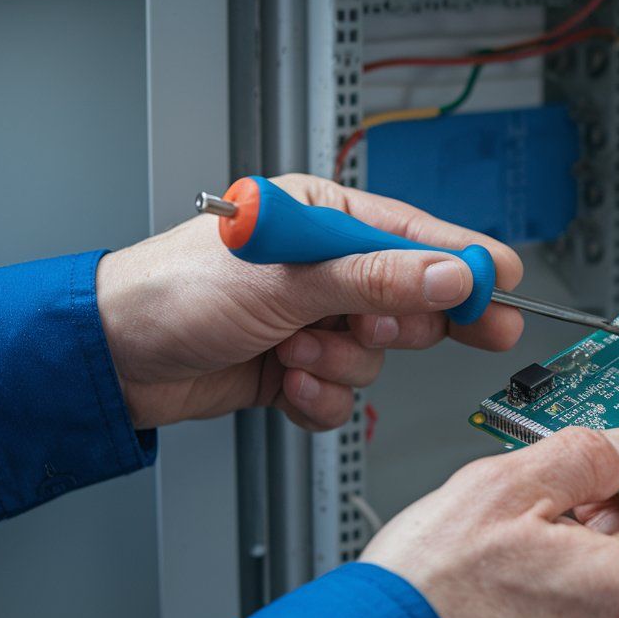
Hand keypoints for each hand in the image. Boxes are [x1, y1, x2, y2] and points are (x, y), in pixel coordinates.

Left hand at [96, 174, 523, 429]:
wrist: (113, 360)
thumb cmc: (176, 292)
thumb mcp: (288, 280)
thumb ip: (378, 279)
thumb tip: (450, 275)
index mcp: (325, 219)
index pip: (418, 238)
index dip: (464, 264)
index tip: (505, 288)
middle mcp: (324, 270)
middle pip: (408, 302)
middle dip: (388, 326)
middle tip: (374, 333)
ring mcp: (313, 321)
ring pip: (376, 357)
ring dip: (335, 365)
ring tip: (290, 353)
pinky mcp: (297, 369)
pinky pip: (343, 395)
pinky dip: (317, 398)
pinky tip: (283, 383)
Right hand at [361, 427, 618, 617]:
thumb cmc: (428, 595)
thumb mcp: (504, 488)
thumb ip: (581, 455)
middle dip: (609, 503)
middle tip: (558, 476)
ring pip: (613, 582)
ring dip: (581, 541)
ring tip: (517, 524)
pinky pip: (585, 615)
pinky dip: (562, 582)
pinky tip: (510, 563)